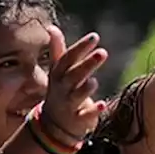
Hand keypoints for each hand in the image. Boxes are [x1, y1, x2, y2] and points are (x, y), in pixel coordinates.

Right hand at [42, 26, 107, 143]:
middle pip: (73, 75)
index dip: (80, 48)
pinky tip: (103, 104)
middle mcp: (63, 89)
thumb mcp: (57, 72)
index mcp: (59, 75)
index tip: (95, 36)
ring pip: (77, 96)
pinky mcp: (79, 120)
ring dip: (85, 88)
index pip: (68, 59)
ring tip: (94, 81)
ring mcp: (69, 105)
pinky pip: (85, 116)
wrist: (53, 126)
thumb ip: (58, 51)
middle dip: (86, 65)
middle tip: (103, 52)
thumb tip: (51, 27)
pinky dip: (93, 111)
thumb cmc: (60, 92)